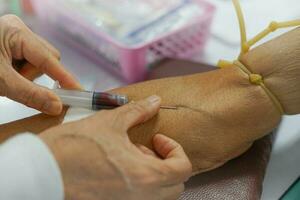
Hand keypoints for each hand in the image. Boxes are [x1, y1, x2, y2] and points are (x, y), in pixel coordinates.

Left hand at [0, 15, 80, 114]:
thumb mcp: (0, 82)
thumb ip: (31, 94)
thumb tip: (57, 106)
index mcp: (16, 32)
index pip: (49, 58)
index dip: (64, 77)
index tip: (78, 92)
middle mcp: (19, 30)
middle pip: (48, 57)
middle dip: (37, 75)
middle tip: (18, 85)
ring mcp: (15, 37)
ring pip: (39, 61)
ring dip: (28, 76)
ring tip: (6, 79)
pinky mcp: (12, 45)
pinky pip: (29, 62)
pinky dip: (22, 73)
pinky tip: (7, 75)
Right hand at [40, 95, 191, 199]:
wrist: (40, 172)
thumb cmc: (72, 149)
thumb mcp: (110, 122)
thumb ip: (138, 111)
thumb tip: (153, 101)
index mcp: (145, 177)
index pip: (182, 168)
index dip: (175, 149)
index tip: (158, 139)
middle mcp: (140, 198)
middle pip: (174, 185)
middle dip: (163, 163)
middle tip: (143, 149)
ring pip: (157, 195)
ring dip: (150, 175)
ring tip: (127, 158)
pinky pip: (137, 199)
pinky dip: (136, 185)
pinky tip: (115, 171)